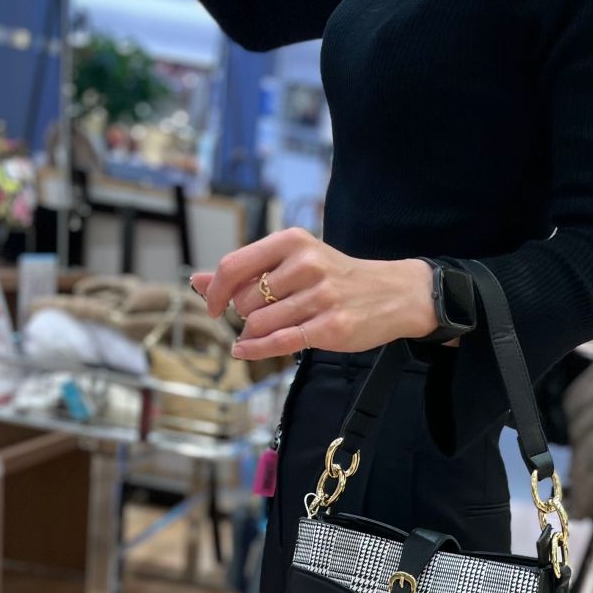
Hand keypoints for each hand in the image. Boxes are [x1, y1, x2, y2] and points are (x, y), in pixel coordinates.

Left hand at [191, 228, 437, 358]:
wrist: (393, 294)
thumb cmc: (337, 279)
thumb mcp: (293, 262)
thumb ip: (247, 271)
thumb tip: (199, 282)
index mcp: (292, 242)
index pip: (234, 266)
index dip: (215, 291)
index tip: (213, 307)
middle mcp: (306, 265)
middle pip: (245, 300)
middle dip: (245, 314)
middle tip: (263, 315)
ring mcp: (320, 296)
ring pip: (261, 323)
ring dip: (255, 333)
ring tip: (268, 331)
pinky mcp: (331, 327)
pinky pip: (281, 342)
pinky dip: (256, 350)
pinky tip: (244, 350)